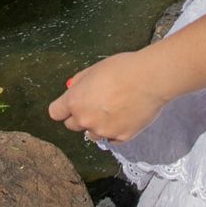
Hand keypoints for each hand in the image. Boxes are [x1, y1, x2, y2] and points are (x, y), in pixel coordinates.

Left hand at [48, 49, 172, 144]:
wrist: (150, 79)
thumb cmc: (123, 69)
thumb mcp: (94, 69)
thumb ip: (80, 82)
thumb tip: (73, 88)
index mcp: (75, 101)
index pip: (56, 113)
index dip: (63, 108)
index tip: (70, 105)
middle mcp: (85, 119)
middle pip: (72, 125)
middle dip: (80, 116)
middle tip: (96, 105)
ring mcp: (103, 131)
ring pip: (92, 134)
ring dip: (97, 125)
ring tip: (113, 111)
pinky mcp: (121, 137)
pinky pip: (112, 137)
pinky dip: (115, 129)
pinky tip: (126, 116)